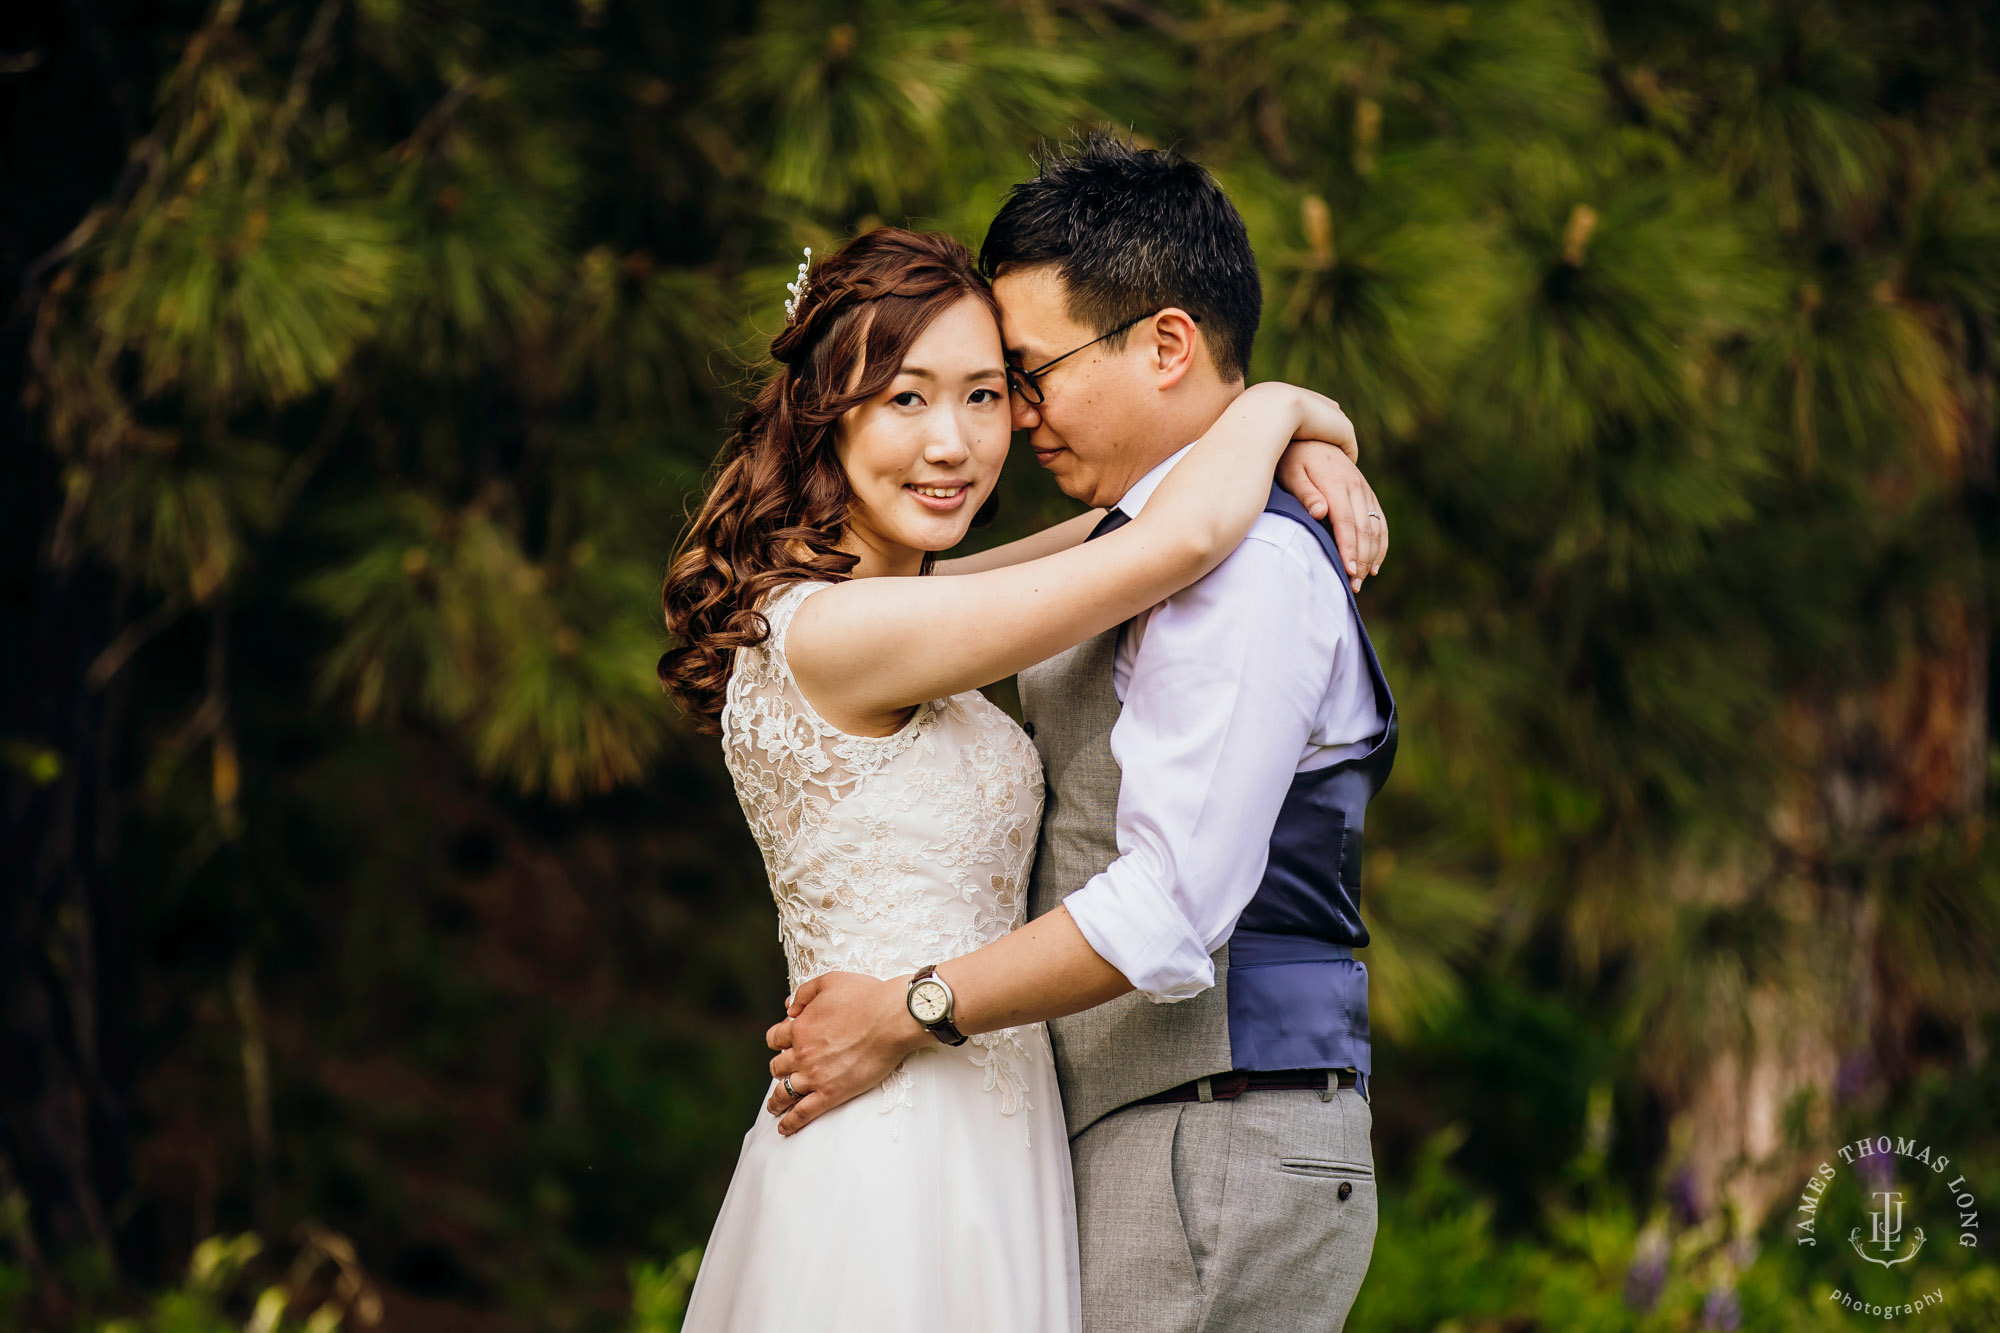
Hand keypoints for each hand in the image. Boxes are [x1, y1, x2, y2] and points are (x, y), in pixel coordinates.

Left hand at [763, 972, 926, 1135]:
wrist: (891, 1018)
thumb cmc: (866, 996)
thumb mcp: (829, 981)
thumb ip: (804, 993)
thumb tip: (788, 1007)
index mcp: (799, 1027)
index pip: (775, 1038)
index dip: (779, 1041)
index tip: (785, 1044)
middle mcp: (801, 1053)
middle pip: (778, 1066)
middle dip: (780, 1069)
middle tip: (785, 1073)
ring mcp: (815, 1075)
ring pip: (784, 1092)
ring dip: (776, 1101)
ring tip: (775, 1107)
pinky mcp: (831, 1093)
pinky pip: (802, 1113)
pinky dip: (790, 1123)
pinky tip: (784, 1128)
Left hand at [1277, 439, 1387, 591]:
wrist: (1312, 434)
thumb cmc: (1294, 457)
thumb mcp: (1291, 471)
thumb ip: (1305, 493)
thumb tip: (1320, 513)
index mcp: (1337, 484)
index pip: (1346, 523)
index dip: (1348, 549)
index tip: (1347, 571)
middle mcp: (1356, 487)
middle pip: (1363, 529)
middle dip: (1360, 559)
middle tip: (1352, 585)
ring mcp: (1364, 489)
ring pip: (1375, 528)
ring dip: (1371, 556)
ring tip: (1360, 580)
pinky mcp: (1367, 493)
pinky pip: (1380, 521)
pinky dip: (1380, 544)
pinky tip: (1374, 565)